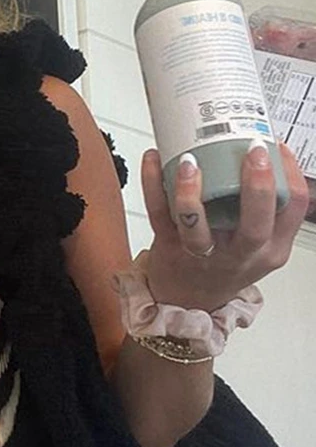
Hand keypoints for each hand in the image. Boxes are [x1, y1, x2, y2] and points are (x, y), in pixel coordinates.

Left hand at [141, 141, 309, 311]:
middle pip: (254, 227)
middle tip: (253, 152)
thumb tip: (267, 153)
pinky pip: (159, 216)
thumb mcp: (259, 245)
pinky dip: (153, 185)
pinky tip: (154, 160)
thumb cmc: (224, 265)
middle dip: (257, 188)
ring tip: (190, 162)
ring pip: (197, 230)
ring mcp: (200, 255)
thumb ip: (267, 210)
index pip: (293, 208)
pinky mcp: (168, 249)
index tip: (275, 145)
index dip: (290, 172)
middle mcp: (238, 255)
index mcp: (269, 249)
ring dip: (192, 194)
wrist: (186, 301)